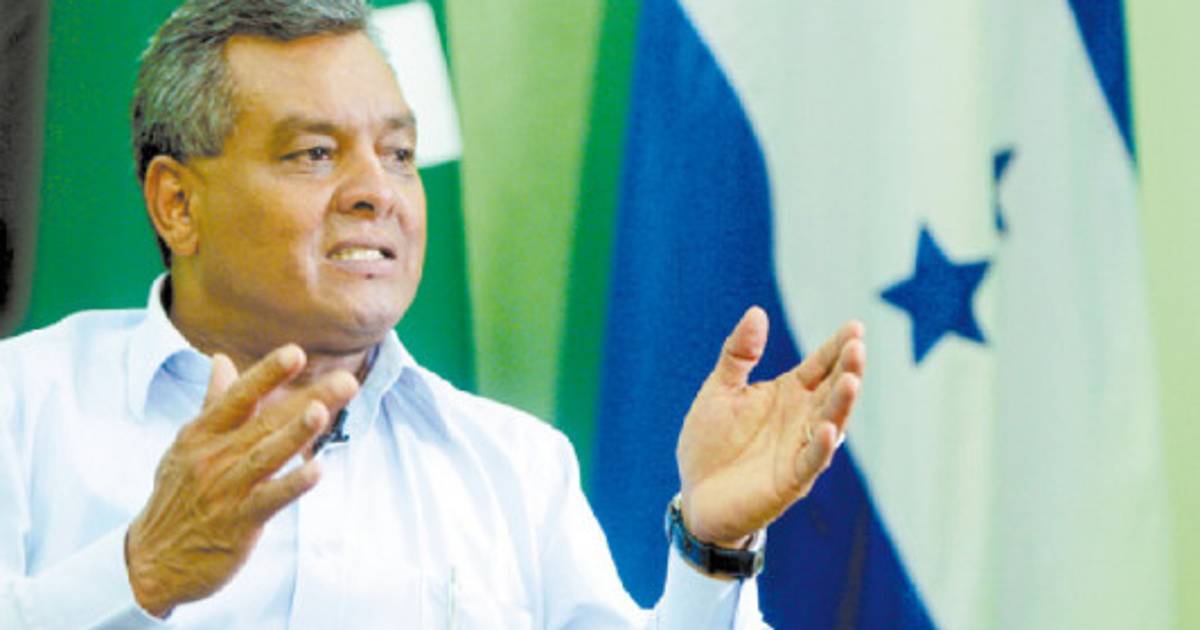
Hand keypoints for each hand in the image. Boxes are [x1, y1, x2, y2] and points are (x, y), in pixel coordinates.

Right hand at [125, 345, 357, 616]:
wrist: (151, 562)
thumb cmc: (177, 497)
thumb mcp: (186, 446)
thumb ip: (212, 403)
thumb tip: (222, 361)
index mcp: (201, 434)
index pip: (239, 398)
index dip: (267, 374)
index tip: (296, 352)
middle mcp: (213, 457)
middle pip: (265, 423)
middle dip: (307, 400)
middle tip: (346, 382)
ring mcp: (225, 490)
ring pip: (265, 457)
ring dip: (294, 435)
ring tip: (321, 413)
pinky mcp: (237, 523)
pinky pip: (269, 500)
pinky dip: (292, 485)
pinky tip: (317, 471)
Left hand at [676, 307, 864, 546]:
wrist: (696, 495)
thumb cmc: (710, 443)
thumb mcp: (719, 390)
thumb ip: (739, 354)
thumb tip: (757, 312)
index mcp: (787, 394)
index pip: (820, 366)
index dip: (837, 348)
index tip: (855, 327)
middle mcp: (801, 419)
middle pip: (832, 390)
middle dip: (847, 369)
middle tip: (858, 346)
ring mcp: (798, 449)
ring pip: (829, 423)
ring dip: (842, 403)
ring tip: (852, 379)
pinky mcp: (790, 480)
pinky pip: (810, 461)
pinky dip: (820, 446)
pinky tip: (827, 429)